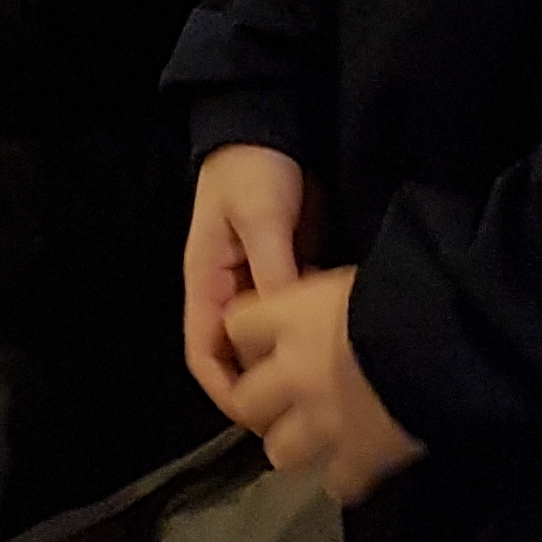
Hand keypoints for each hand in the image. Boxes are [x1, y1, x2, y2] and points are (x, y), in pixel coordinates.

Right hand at [182, 145, 305, 404]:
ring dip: (289, 366)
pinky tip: (339, 350)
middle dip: (263, 391)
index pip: (203, 354)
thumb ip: (273, 273)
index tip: (261, 417)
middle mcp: (228, 292)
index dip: (226, 392)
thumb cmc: (252, 170)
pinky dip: (308, 337)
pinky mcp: (285, 272)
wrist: (270, 123)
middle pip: (237, 358)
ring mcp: (257, 284)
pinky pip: (292, 319)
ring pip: (268, 342)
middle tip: (307, 415)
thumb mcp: (261, 220)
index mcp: (206, 282)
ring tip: (327, 394)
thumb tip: (287, 335)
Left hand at [220, 267, 425, 502]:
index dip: (248, 336)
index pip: (237, 327)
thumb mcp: (355, 278)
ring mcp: (322, 422)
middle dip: (260, 404)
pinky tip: (357, 470)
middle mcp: (293, 373)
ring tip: (316, 438)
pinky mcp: (358, 458)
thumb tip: (328, 300)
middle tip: (283, 401)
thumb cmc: (404, 290)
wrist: (447, 339)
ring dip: (295, 446)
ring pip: (279, 452)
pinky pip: (338, 485)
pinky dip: (346, 480)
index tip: (265, 339)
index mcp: (290, 320)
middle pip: (245, 402)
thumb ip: (327, 297)